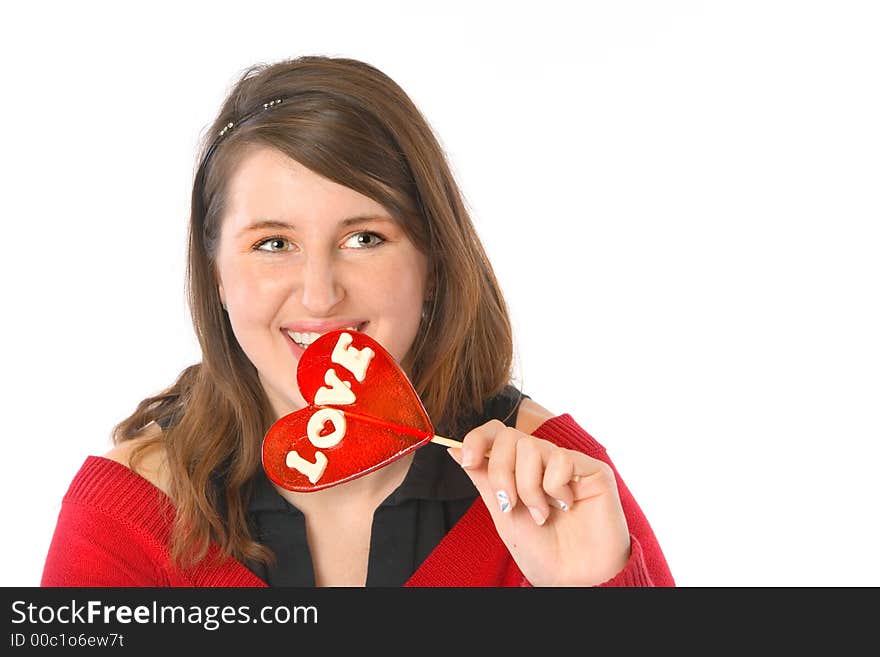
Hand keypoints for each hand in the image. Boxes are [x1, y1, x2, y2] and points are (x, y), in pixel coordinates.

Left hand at [448, 419, 630, 585]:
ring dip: (528, 487)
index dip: (478, 439)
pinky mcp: (594, 470)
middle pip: (509, 437)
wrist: (571, 579)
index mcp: (520, 468)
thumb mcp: (501, 513)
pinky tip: (567, 506)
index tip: (468, 461)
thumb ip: (483, 478)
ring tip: (542, 515)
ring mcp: (569, 463)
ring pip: (532, 447)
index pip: (497, 433)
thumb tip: (453, 450)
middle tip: (510, 504)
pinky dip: (556, 488)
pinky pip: (562, 460)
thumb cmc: (541, 551)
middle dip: (501, 472)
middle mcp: (544, 460)